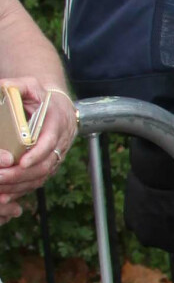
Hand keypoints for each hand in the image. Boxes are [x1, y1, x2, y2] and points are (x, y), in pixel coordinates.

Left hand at [0, 80, 76, 211]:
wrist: (58, 108)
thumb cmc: (40, 96)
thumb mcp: (31, 86)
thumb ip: (17, 86)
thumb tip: (2, 86)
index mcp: (56, 123)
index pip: (49, 142)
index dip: (37, 154)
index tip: (21, 162)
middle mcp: (59, 143)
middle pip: (44, 165)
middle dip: (22, 174)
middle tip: (0, 176)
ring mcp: (55, 157)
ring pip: (41, 177)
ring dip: (20, 185)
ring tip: (0, 189)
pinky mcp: (49, 166)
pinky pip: (37, 182)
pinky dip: (21, 191)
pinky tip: (5, 196)